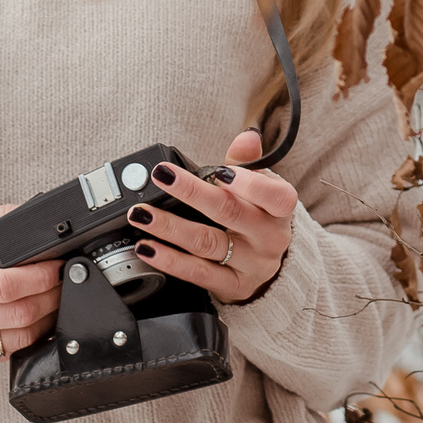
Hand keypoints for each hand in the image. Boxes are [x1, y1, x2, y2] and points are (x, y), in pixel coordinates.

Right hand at [0, 204, 61, 372]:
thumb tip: (25, 214)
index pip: (7, 286)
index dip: (42, 276)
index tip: (58, 264)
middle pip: (20, 313)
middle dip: (52, 295)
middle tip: (63, 278)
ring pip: (20, 338)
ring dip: (46, 318)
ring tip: (52, 297)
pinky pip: (7, 353)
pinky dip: (27, 335)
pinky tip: (33, 318)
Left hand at [128, 129, 297, 302]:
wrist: (266, 263)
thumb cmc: (259, 216)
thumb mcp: (261, 187)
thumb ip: (248, 161)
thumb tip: (247, 136)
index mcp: (280, 209)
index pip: (274, 196)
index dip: (248, 184)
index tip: (218, 171)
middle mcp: (269, 238)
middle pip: (229, 214)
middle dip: (192, 193)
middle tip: (162, 177)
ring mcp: (251, 265)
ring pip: (207, 244)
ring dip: (170, 227)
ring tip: (142, 214)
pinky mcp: (233, 287)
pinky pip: (198, 274)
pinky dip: (170, 261)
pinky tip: (148, 248)